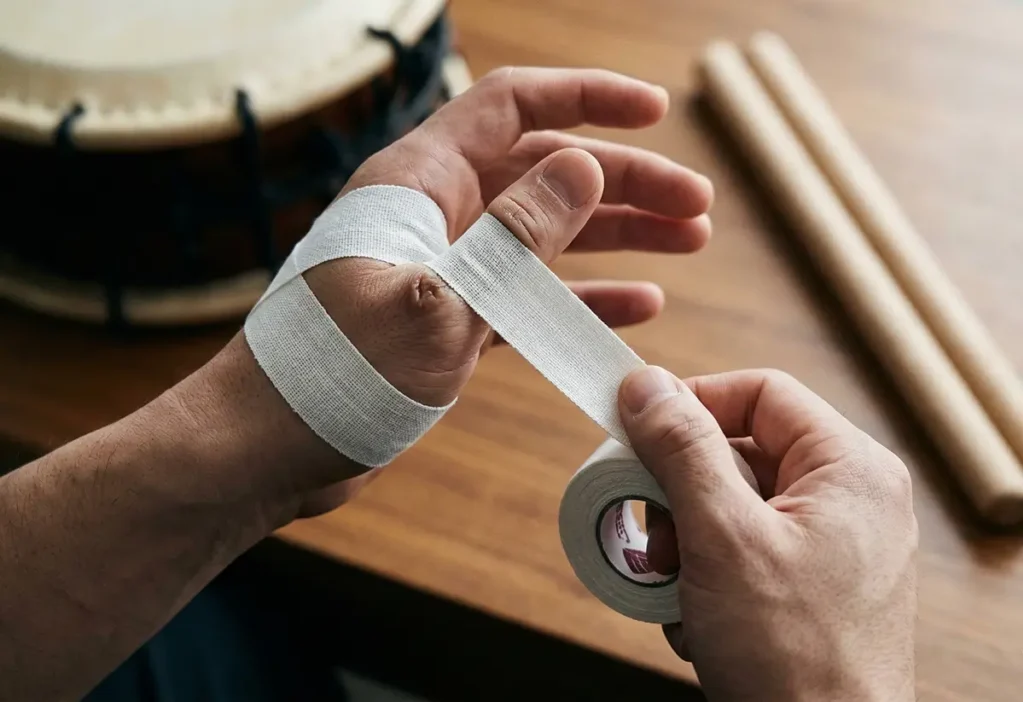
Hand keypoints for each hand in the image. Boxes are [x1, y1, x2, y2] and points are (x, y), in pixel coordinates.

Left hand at [179, 67, 714, 517]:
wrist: (263, 451)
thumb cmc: (331, 375)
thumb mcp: (438, 304)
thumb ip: (514, 236)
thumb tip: (583, 165)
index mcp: (418, 184)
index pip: (515, 109)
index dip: (588, 100)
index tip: (656, 112)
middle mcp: (431, 215)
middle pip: (544, 174)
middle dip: (624, 182)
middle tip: (697, 205)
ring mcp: (440, 270)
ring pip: (543, 234)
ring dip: (614, 236)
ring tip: (687, 243)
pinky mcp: (444, 322)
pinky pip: (525, 295)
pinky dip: (579, 296)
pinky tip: (635, 305)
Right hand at [618, 367, 916, 701]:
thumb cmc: (794, 658)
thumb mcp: (723, 537)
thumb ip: (683, 450)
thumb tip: (647, 384)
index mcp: (850, 470)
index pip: (760, 394)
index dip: (694, 403)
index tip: (638, 430)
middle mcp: (849, 500)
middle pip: (740, 451)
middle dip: (682, 494)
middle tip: (656, 532)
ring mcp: (832, 546)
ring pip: (732, 505)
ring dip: (686, 542)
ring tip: (678, 587)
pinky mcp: (810, 586)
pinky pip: (741, 550)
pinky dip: (706, 577)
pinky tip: (698, 617)